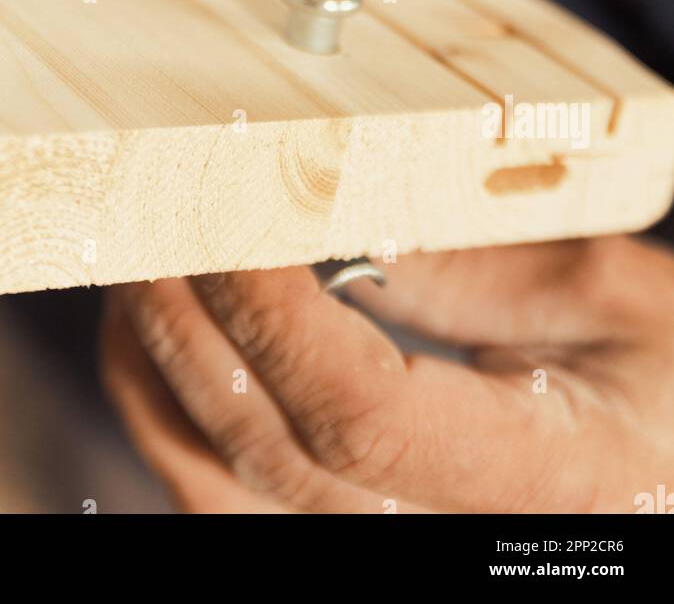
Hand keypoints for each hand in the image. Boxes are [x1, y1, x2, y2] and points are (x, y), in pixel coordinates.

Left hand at [102, 238, 673, 512]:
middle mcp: (442, 536)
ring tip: (135, 261)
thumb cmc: (665, 377)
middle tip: (148, 213)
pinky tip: (159, 333)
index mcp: (533, 478)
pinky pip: (227, 495)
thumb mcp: (615, 296)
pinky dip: (170, 411)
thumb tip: (339, 222)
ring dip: (159, 368)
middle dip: (193, 324)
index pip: (363, 414)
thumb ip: (478, 265)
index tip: (226, 217)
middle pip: (271, 454)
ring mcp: (383, 541)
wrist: (666, 455)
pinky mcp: (350, 526)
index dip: (277, 316)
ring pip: (223, 490)